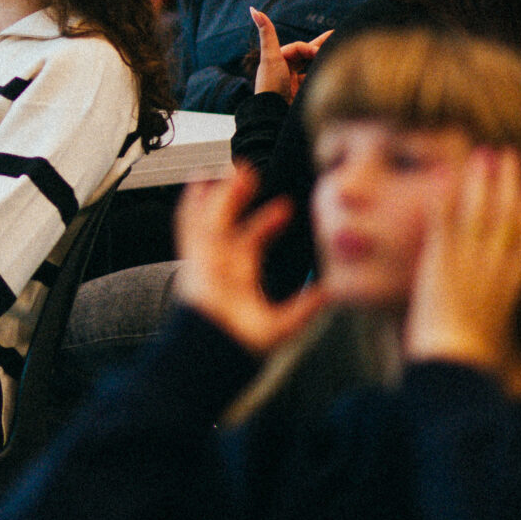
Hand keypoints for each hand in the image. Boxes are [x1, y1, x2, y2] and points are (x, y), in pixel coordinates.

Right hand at [172, 164, 323, 353]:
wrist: (218, 350)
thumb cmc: (244, 342)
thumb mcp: (285, 322)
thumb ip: (306, 307)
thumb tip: (331, 292)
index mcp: (240, 274)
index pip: (253, 238)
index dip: (268, 220)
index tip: (286, 207)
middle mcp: (220, 262)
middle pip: (229, 220)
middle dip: (239, 195)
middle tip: (251, 173)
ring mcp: (205, 259)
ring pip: (211, 217)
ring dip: (219, 193)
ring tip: (231, 169)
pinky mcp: (193, 258)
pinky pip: (188, 226)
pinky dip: (191, 204)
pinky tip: (199, 182)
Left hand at [250, 9, 330, 100]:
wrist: (274, 114)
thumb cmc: (271, 84)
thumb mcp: (270, 56)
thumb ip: (267, 34)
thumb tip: (254, 9)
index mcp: (278, 60)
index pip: (300, 48)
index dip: (311, 48)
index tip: (319, 54)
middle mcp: (285, 71)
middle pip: (306, 55)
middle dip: (321, 46)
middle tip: (337, 36)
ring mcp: (293, 84)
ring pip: (311, 68)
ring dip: (323, 60)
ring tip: (339, 52)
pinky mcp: (301, 96)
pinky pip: (314, 83)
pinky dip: (323, 77)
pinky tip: (334, 75)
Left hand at [404, 146, 520, 372]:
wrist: (455, 365)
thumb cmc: (471, 360)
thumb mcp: (496, 335)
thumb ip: (497, 317)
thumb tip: (502, 328)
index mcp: (513, 284)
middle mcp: (496, 268)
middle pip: (508, 216)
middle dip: (510, 182)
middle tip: (511, 154)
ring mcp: (469, 263)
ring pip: (479, 213)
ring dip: (481, 181)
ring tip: (484, 153)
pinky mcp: (440, 263)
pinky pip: (443, 223)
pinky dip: (443, 197)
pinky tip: (442, 174)